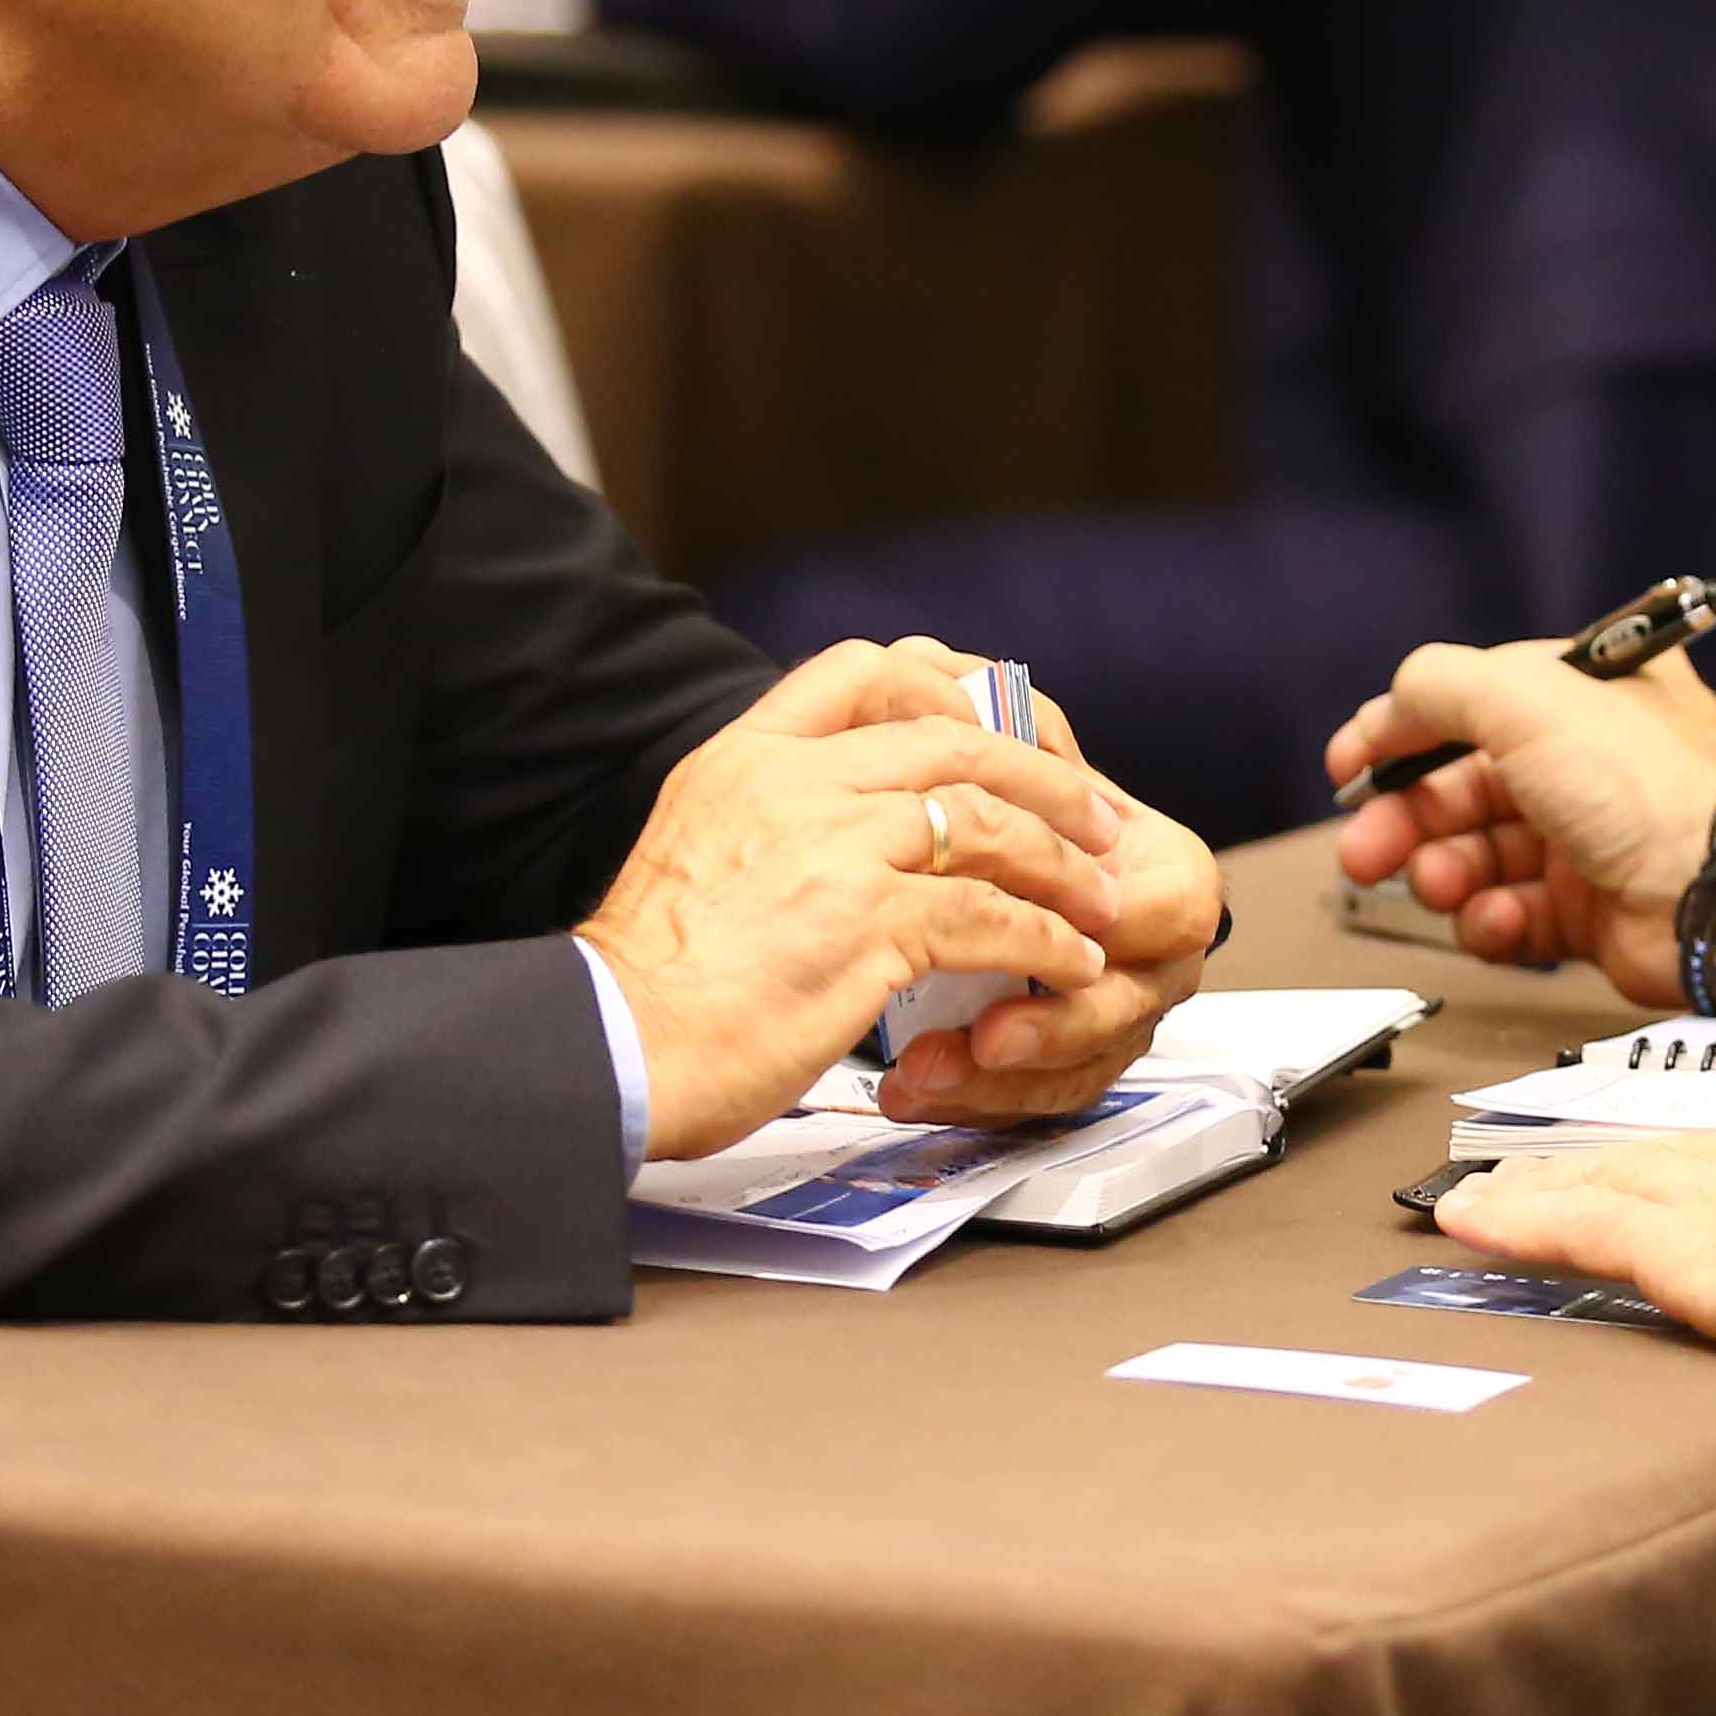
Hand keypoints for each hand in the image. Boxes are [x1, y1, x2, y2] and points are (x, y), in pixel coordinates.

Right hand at [589, 639, 1136, 1157]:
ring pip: (989, 823)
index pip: (862, 670)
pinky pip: (992, 915)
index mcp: (746, 756)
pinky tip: (1071, 963)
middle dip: (1043, 779)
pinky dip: (1047, 940)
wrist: (613, 1045)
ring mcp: (837, 847)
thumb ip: (766, 819)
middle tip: (1097, 816)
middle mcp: (795, 782)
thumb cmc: (647, 982)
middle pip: (955, 741)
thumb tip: (831, 835)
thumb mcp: (694, 849)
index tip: (998, 727)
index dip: (947, 688)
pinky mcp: (870, 923)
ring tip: (1101, 899)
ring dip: (1063, 864)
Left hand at [875, 671, 1225, 1123]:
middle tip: (983, 1037)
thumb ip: (998, 714)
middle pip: (1126, 1008)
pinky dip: (970, 1095)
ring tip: (922, 1073)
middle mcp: (1153, 951)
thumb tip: (961, 686)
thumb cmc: (993, 797)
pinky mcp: (1061, 1058)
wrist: (963, 852)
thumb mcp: (1005, 743)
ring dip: (997, 1080)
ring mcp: (1110, 1011)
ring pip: (1078, 1068)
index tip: (1031, 925)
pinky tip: (911, 1087)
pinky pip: (1033, 1097)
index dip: (1100, 922)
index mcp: (1163, 870)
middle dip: (1052, 1027)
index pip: (1165, 909)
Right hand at [1324, 640, 1715, 1005]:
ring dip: (1442, 873)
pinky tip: (1496, 919)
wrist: (1714, 898)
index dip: (1399, 735)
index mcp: (1579, 695)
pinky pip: (1508, 915)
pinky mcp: (1584, 911)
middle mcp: (1582, 762)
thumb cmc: (1647, 791)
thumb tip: (1387, 708)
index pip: (1466, 705)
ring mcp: (1582, 839)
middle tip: (1365, 848)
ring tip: (1441, 885)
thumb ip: (1438, 686)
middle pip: (1458, 786)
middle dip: (1403, 818)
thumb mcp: (1524, 698)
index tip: (1348, 766)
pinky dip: (1490, 922)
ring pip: (1474, 856)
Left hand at [1438, 1120, 1715, 1429]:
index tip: (1656, 1179)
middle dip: (1595, 1167)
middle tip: (1531, 1176)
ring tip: (1483, 1198)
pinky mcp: (1690, 1242)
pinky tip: (1472, 1220)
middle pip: (1664, 1154)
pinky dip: (1520, 1220)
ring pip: (1609, 1178)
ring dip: (1538, 1190)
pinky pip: (1582, 1223)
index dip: (1686, 1169)